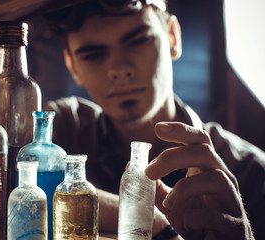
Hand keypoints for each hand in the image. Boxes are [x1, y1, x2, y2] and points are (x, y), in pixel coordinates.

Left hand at [145, 122, 253, 239]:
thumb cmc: (193, 219)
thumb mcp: (170, 200)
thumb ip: (154, 185)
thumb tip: (132, 167)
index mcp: (206, 169)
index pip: (199, 140)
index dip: (181, 130)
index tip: (158, 128)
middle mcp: (222, 178)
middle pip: (204, 152)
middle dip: (173, 157)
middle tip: (149, 172)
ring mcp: (232, 200)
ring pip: (216, 178)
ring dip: (184, 188)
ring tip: (167, 204)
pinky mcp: (235, 224)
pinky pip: (217, 215)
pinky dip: (194, 218)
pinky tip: (185, 223)